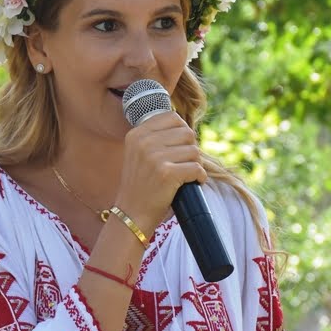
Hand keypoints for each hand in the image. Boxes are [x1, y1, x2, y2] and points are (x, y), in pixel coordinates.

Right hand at [115, 111, 205, 229]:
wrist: (131, 213)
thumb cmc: (141, 184)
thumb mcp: (139, 154)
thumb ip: (156, 137)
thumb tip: (185, 126)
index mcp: (137, 134)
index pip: (172, 117)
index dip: (182, 132)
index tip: (178, 149)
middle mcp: (144, 142)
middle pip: (186, 133)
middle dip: (190, 149)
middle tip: (183, 164)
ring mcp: (154, 157)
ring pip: (194, 151)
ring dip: (195, 164)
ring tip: (185, 176)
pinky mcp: (166, 174)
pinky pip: (197, 168)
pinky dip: (199, 177)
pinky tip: (191, 183)